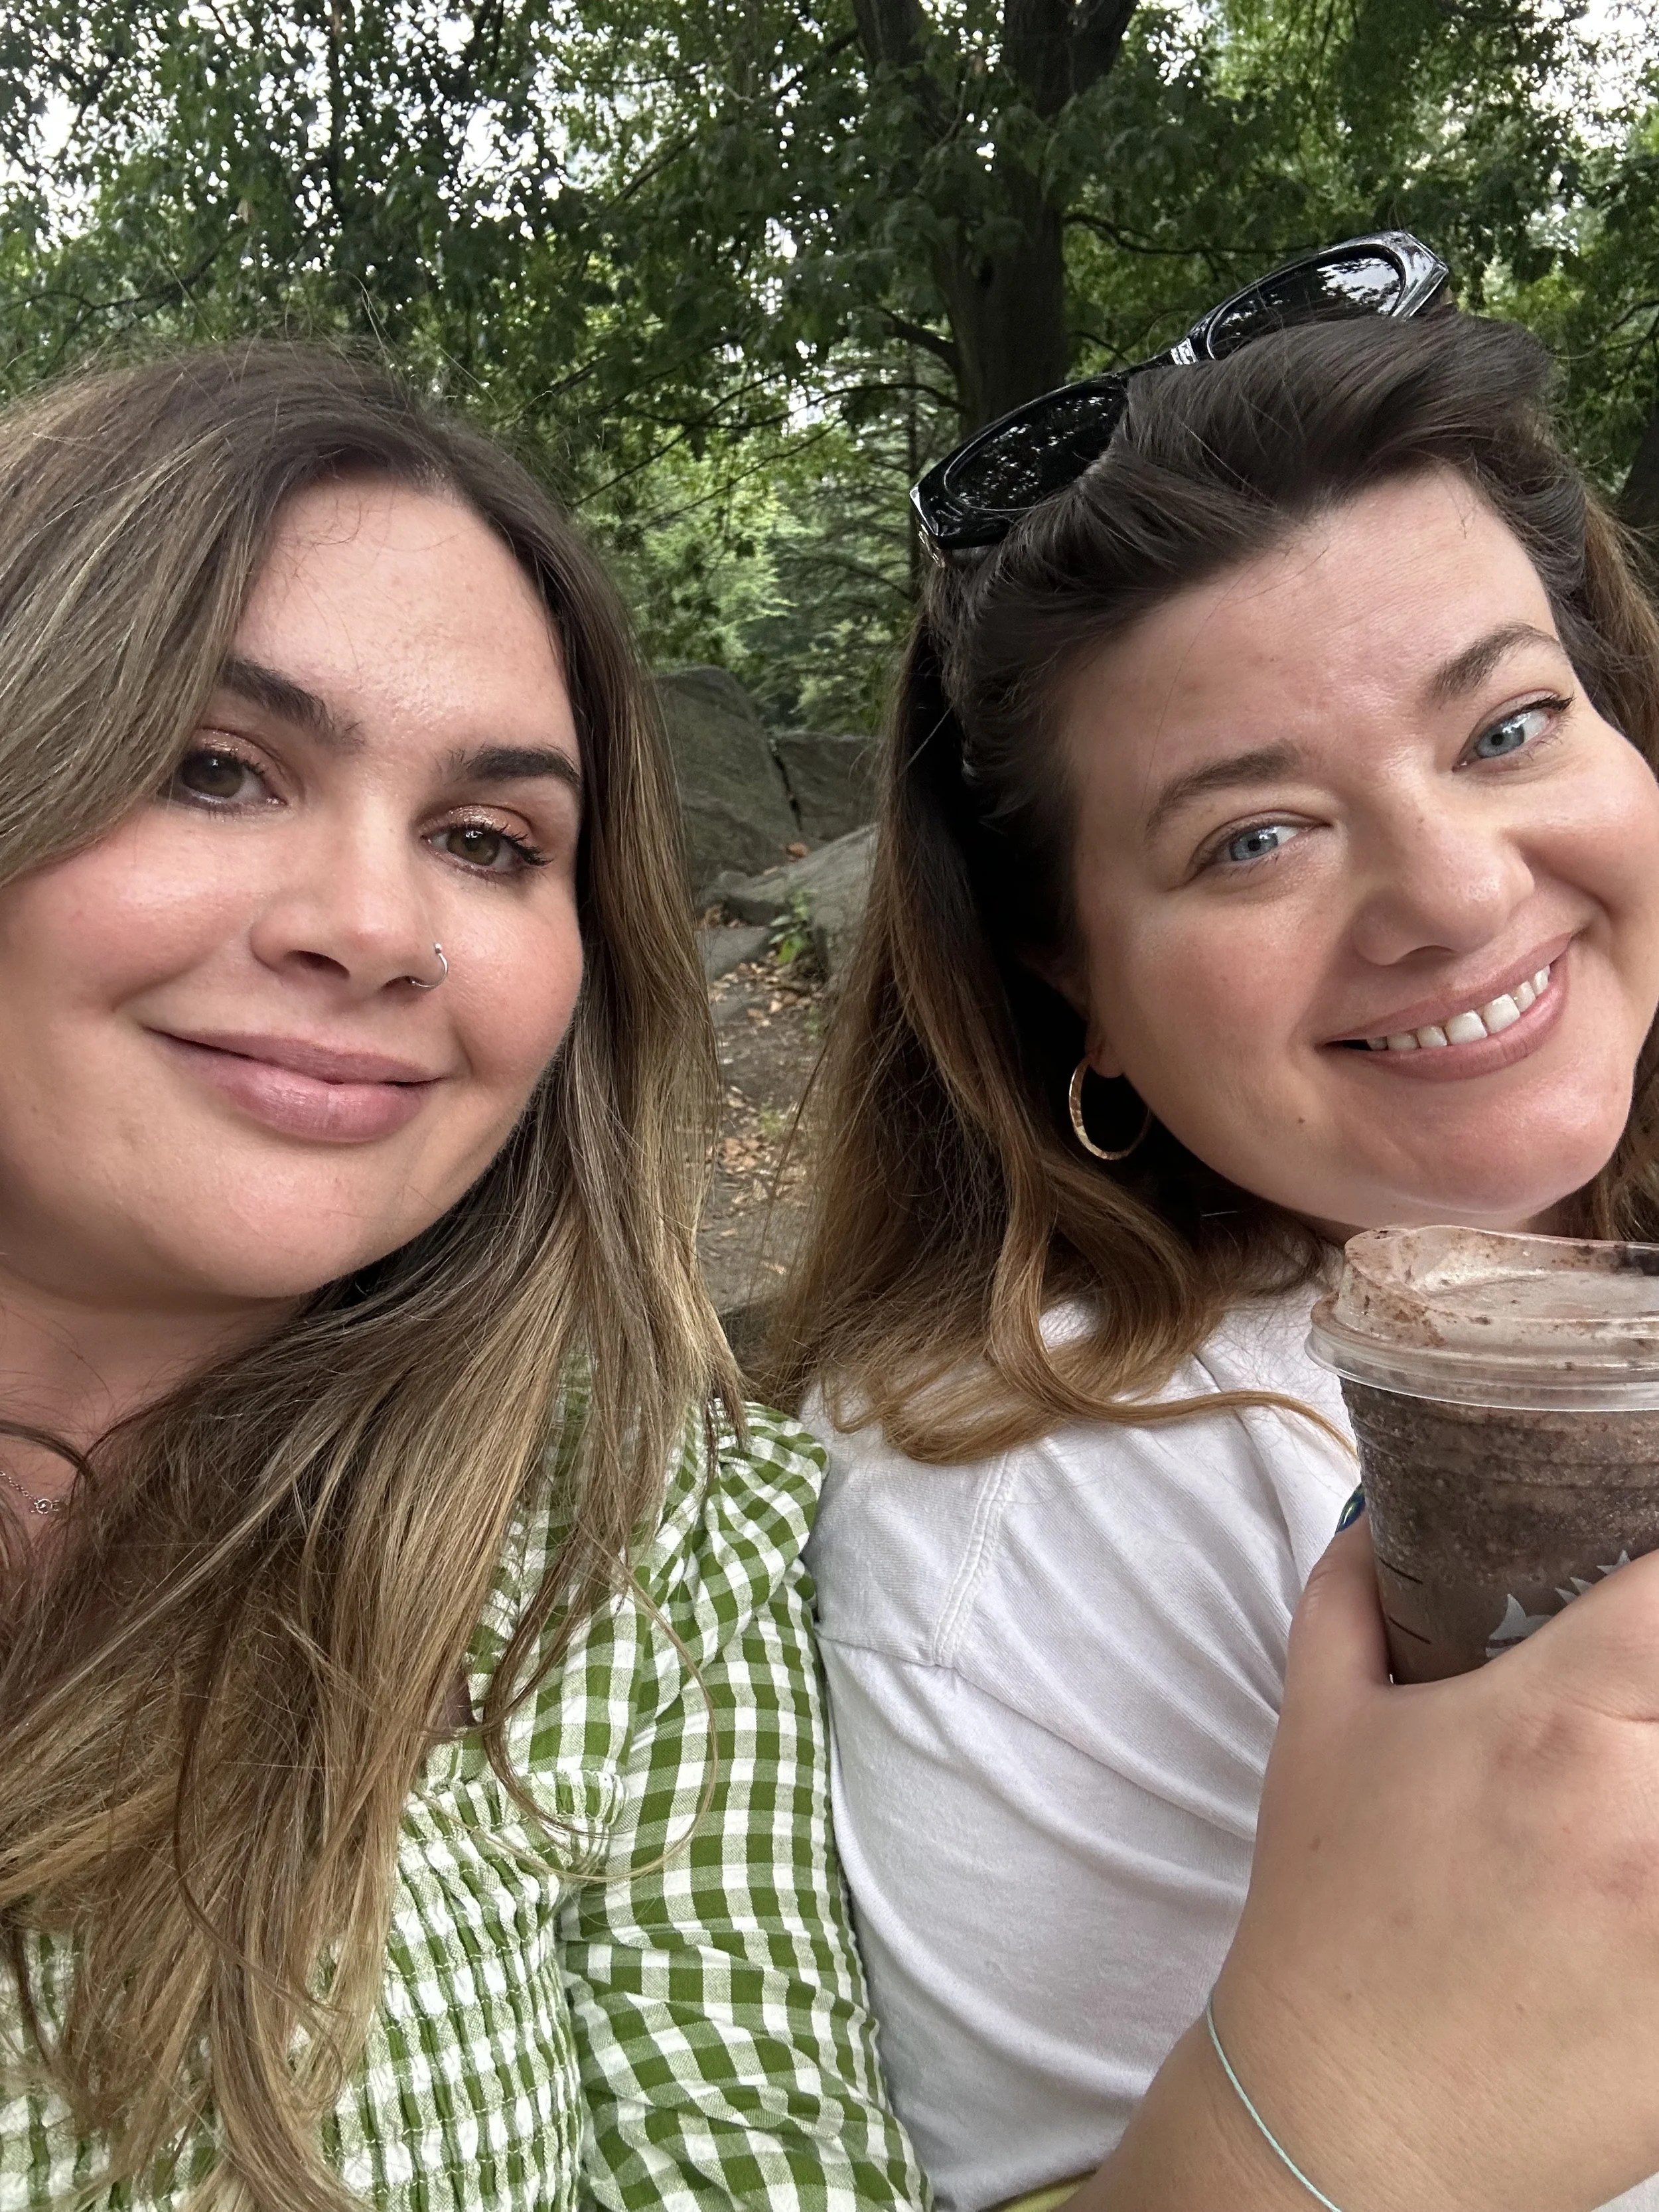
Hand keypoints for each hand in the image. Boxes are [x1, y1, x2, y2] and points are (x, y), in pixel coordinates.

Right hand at [1217, 1519, 1658, 2211]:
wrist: (1355, 2111)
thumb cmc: (1333, 1910)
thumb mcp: (1319, 1726)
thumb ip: (1351, 1597)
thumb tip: (1379, 1511)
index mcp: (1552, 1725)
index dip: (1657, 1566)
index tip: (1639, 1576)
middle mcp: (1646, 1810)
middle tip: (1631, 1690)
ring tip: (1628, 1785)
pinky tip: (1629, 1876)